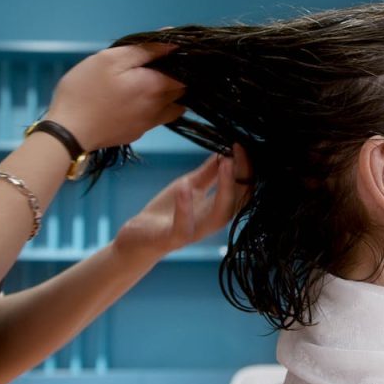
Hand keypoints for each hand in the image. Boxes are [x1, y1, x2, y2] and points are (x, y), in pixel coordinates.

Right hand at [45, 44, 184, 149]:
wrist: (68, 133)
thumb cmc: (86, 90)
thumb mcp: (111, 59)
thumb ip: (146, 50)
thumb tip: (175, 42)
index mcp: (156, 86)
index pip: (185, 73)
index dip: (182, 62)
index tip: (168, 54)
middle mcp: (159, 108)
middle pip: (181, 92)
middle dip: (176, 78)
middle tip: (155, 66)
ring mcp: (148, 124)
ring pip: (171, 108)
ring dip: (167, 96)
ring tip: (147, 84)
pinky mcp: (135, 134)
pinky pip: (155, 119)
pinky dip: (153, 109)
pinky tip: (134, 101)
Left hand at [114, 145, 251, 263]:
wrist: (137, 238)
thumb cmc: (166, 212)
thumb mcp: (189, 186)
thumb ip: (208, 172)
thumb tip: (227, 150)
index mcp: (217, 208)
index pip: (242, 188)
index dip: (246, 167)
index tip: (242, 144)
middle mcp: (211, 221)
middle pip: (238, 201)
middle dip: (243, 175)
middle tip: (239, 149)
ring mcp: (194, 232)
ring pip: (219, 215)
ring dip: (225, 188)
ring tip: (225, 162)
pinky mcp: (172, 239)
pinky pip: (183, 227)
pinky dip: (186, 207)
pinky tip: (185, 186)